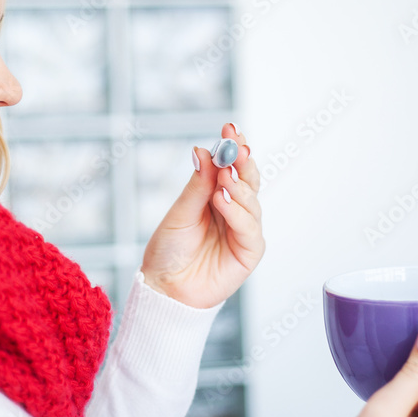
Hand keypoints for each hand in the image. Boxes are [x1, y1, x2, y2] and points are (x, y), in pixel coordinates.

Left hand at [140, 123, 264, 308]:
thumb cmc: (169, 251)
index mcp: (216, 196)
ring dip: (239, 186)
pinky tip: (223, 200)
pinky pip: (249, 228)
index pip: (231, 167)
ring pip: (252, 201)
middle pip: (248, 180)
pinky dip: (237, 212)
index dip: (233, 147)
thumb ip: (197, 185)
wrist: (165, 288)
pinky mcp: (249, 252)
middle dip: (243, 161)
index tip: (230, 128)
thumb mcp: (180, 213)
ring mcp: (244, 230)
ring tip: (224, 177)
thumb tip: (203, 151)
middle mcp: (234, 210)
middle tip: (236, 144)